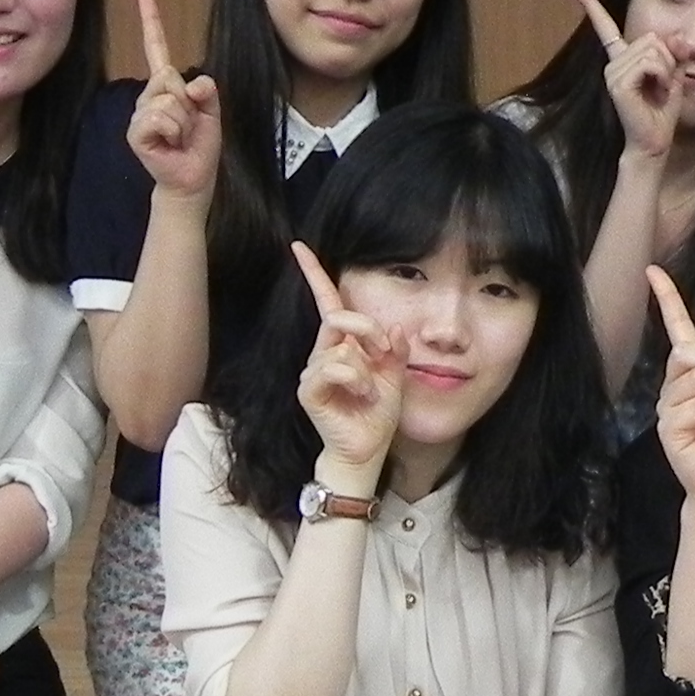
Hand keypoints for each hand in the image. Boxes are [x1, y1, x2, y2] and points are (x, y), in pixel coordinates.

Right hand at [125, 0, 225, 198]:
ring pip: (168, 100)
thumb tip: (192, 84)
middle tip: (188, 126)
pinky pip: (160, 117)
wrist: (192, 180)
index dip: (151, 21)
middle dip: (188, 103)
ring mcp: (140, 113)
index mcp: (166, 87)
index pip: (156, 47)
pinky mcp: (136, 131)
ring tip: (180, 138)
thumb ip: (206, 90)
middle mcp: (149, 95)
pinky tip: (170, 144)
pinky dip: (174, 131)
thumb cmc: (200, 146)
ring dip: (184, 122)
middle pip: (168, 76)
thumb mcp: (212, 112)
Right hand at [289, 237, 402, 476]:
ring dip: (367, 370)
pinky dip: (357, 381)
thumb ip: (394, 349)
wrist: (368, 448)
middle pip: (339, 317)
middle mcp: (324, 352)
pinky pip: (335, 368)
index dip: (314, 273)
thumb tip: (394, 327)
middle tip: (384, 352)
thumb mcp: (395, 375)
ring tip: (370, 392)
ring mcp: (313, 371)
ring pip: (343, 348)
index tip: (299, 246)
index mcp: (343, 343)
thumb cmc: (378, 413)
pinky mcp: (309, 389)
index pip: (327, 302)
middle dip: (368, 330)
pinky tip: (361, 397)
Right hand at [569, 0, 679, 160]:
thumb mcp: (672, 75)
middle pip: (651, 38)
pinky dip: (661, 76)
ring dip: (665, 70)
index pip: (605, 27)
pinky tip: (655, 91)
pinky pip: (650, 63)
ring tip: (657, 90)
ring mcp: (612, 72)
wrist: (653, 142)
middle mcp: (613, 63)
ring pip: (652, 50)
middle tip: (661, 84)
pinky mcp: (617, 83)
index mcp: (621, 59)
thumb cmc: (661, 112)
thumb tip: (678, 39)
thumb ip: (674, 53)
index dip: (589, 5)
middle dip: (667, 58)